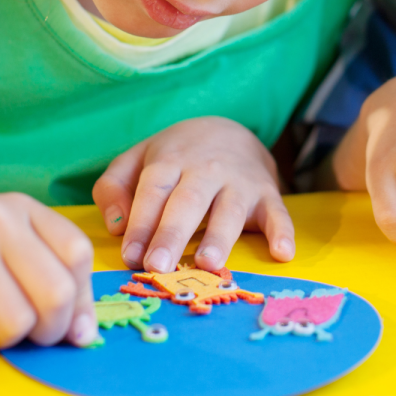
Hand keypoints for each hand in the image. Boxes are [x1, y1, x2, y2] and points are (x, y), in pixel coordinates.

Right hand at [0, 192, 96, 352]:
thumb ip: (40, 271)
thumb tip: (84, 333)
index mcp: (19, 207)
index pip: (78, 256)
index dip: (81, 301)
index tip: (69, 327)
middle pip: (57, 294)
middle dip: (48, 331)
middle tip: (24, 336)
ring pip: (16, 320)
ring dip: (4, 340)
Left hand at [92, 117, 294, 272]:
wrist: (230, 131)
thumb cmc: (175, 157)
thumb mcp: (137, 160)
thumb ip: (113, 187)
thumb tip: (115, 225)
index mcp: (169, 160)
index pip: (153, 191)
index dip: (141, 223)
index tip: (131, 256)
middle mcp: (205, 170)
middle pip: (187, 202)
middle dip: (173, 233)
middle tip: (159, 265)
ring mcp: (239, 182)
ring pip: (229, 209)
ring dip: (220, 236)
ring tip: (208, 263)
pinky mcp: (267, 194)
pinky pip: (277, 212)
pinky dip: (282, 232)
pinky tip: (282, 252)